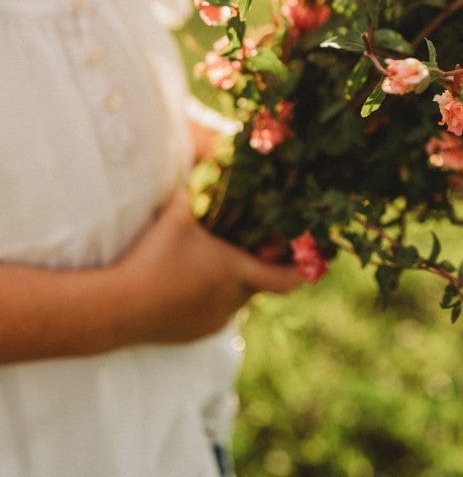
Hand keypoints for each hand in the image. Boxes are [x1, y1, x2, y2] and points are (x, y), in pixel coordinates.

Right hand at [115, 191, 303, 344]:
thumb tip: (211, 162)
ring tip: (212, 262)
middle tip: (250, 245)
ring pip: (236, 299)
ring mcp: (214, 321)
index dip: (303, 268)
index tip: (314, 258)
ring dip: (232, 283)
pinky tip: (190, 283)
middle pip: (259, 283)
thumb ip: (199, 188)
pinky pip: (214, 313)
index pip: (288, 278)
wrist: (114, 309)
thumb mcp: (178, 214)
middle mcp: (232, 301)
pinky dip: (211, 298)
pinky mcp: (195, 334)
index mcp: (237, 272)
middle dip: (257, 265)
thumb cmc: (152, 258)